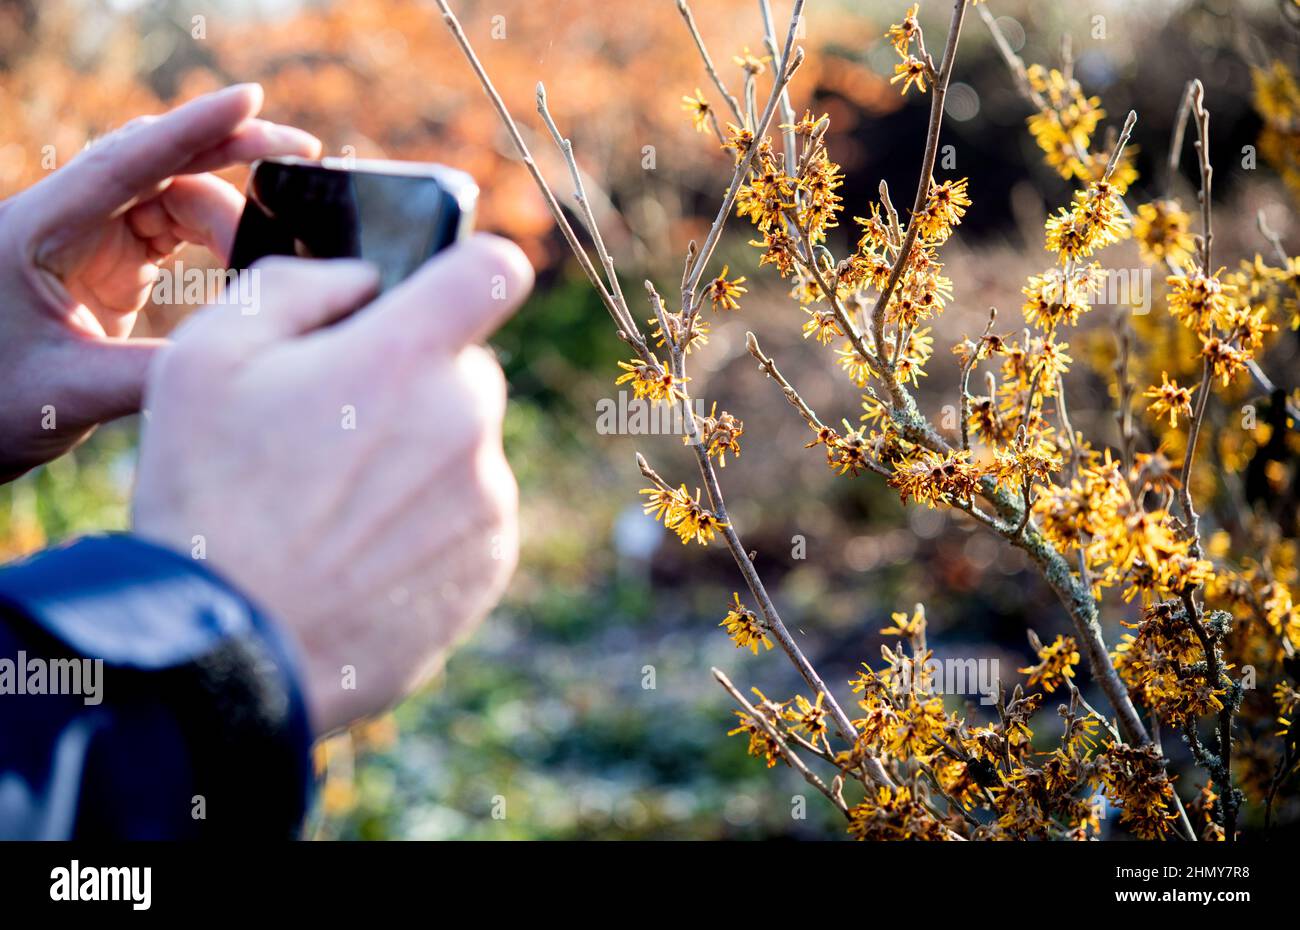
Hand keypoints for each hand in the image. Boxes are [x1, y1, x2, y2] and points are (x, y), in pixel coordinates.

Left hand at [0, 84, 320, 480]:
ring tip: (274, 256)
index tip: (250, 98)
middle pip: (160, 163)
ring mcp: (89, 238)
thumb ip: (158, 373)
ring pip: (176, 194)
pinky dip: (218, 239)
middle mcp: (65, 220)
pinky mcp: (110, 263)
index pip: (125, 163)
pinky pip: (174, 228)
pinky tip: (249, 260)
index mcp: (37, 231)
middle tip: (304, 159)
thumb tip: (245, 354)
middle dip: (232, 152)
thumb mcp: (72, 394)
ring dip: (229, 215)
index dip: (192, 128)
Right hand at [131, 235, 533, 735]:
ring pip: (466, 445)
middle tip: (335, 428)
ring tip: (336, 508)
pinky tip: (362, 552)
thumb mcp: (205, 356)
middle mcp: (467, 421)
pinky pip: (472, 513)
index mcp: (406, 357)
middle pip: (466, 368)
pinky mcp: (491, 562)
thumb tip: (363, 277)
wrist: (230, 651)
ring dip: (420, 456)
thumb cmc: (206, 497)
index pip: (493, 270)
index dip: (470, 269)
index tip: (444, 288)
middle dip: (414, 381)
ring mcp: (487, 498)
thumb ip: (296, 286)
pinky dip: (430, 521)